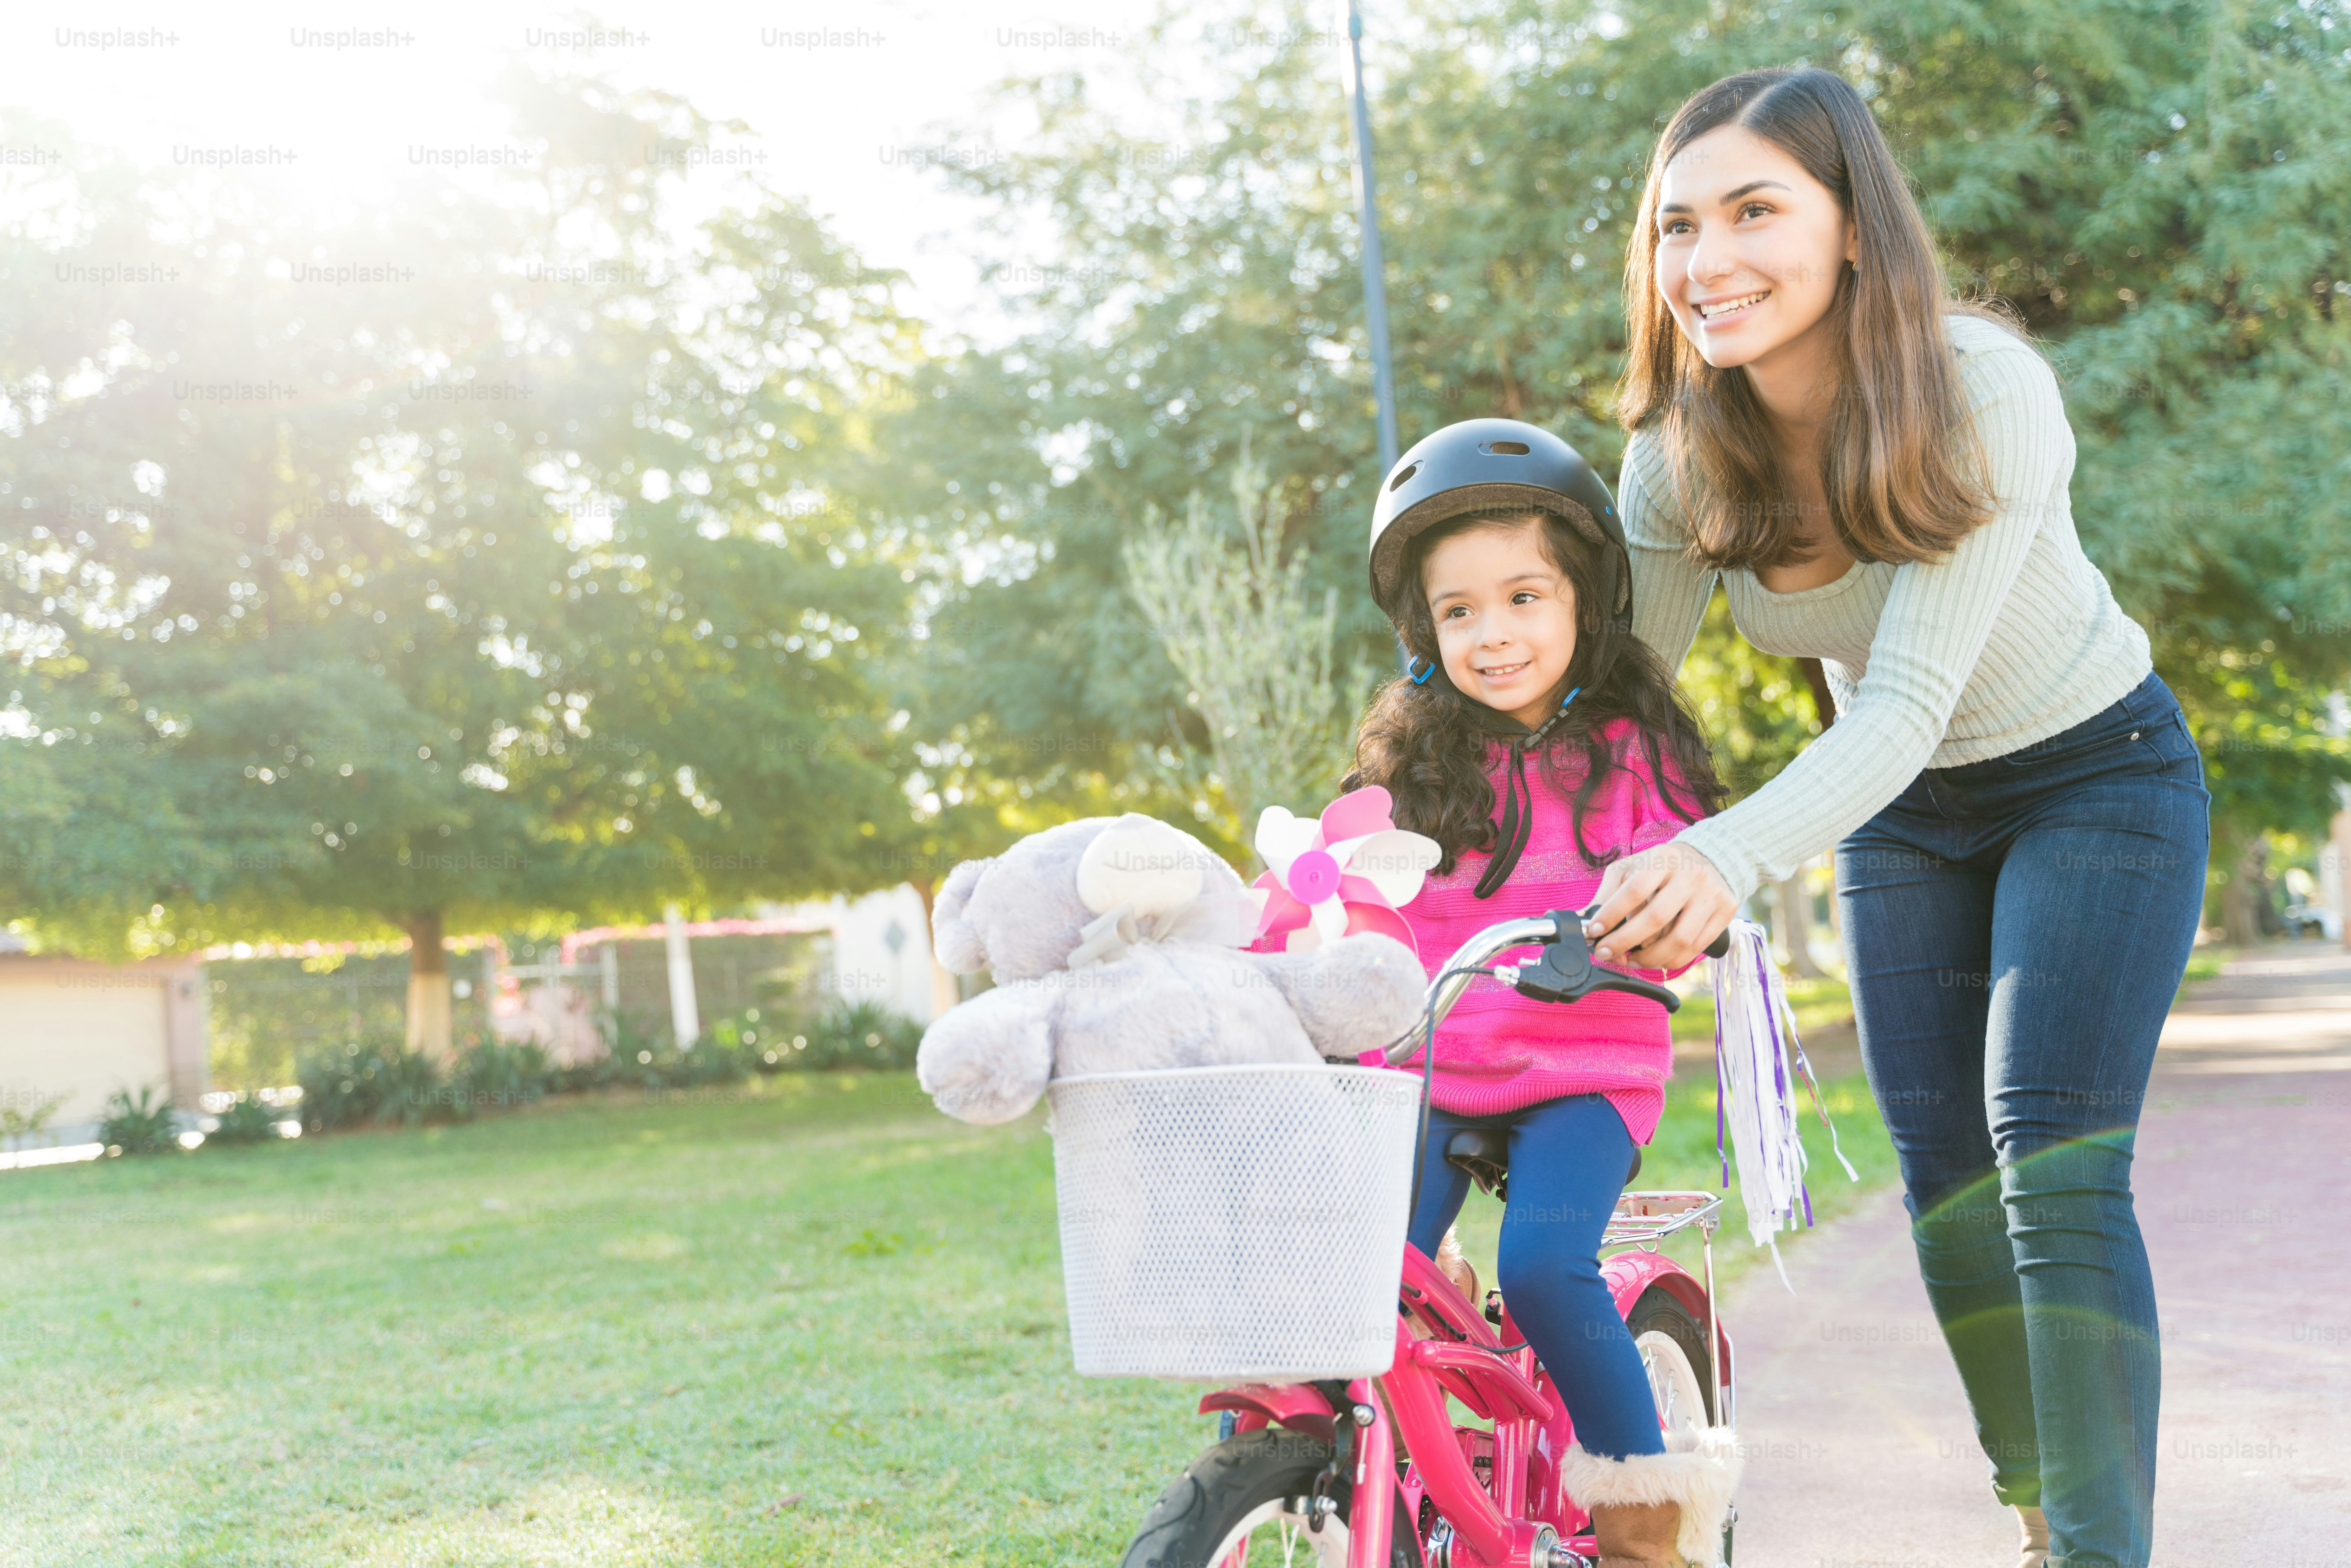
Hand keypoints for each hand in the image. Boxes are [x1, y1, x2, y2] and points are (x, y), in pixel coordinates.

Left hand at [1582, 841, 1735, 971]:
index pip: (1634, 890)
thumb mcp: (1632, 866)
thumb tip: (1586, 917)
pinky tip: (1653, 960)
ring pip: (1677, 939)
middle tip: (1604, 953)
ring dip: (1648, 958)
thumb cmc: (1662, 867)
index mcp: (1663, 859)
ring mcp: (1710, 896)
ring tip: (1629, 960)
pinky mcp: (1724, 913)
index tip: (1594, 931)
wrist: (1710, 858)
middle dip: (1624, 941)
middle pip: (1655, 918)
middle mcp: (1690, 876)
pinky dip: (1671, 961)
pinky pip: (1694, 948)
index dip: (1611, 914)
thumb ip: (1608, 890)